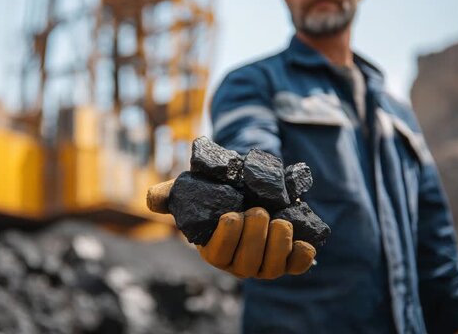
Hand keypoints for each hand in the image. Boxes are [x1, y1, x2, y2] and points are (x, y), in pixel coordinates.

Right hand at [147, 180, 316, 278]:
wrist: (247, 189)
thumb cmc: (215, 194)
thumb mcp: (188, 190)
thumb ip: (167, 195)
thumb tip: (151, 200)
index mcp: (213, 250)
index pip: (218, 253)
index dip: (226, 238)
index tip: (232, 215)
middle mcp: (238, 262)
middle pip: (247, 262)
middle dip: (255, 238)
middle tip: (259, 212)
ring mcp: (263, 263)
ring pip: (271, 267)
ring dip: (278, 246)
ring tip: (282, 222)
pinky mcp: (287, 258)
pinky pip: (296, 266)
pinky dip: (302, 258)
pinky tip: (305, 244)